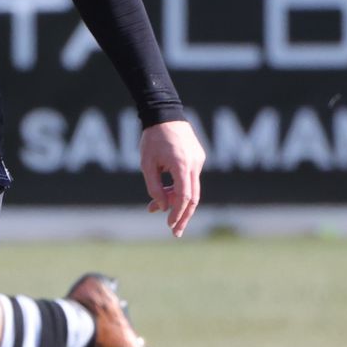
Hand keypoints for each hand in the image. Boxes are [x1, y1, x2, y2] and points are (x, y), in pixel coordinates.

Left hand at [139, 119, 203, 237]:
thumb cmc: (152, 138)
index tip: (170, 226)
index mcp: (181, 164)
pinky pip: (190, 179)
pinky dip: (179, 189)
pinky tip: (164, 193)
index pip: (184, 196)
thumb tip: (162, 207)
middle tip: (175, 233)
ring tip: (155, 209)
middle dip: (184, 216)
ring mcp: (199, 160)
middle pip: (194, 198)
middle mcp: (195, 163)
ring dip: (176, 201)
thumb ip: (154, 187)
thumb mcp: (147, 164)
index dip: (178, 213)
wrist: (165, 114)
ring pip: (191, 189)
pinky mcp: (198, 158)